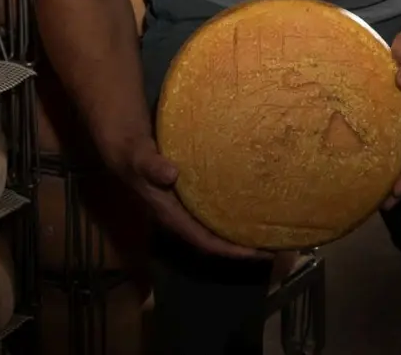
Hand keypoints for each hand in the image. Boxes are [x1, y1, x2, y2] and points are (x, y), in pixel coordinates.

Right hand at [118, 140, 271, 261]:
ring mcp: (187, 206)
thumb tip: (170, 174)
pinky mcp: (193, 192)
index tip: (259, 254)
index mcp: (171, 215)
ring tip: (272, 228)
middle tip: (277, 245)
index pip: (204, 241)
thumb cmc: (132, 154)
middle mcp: (181, 216)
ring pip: (218, 225)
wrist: (123, 145)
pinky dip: (236, 208)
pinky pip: (218, 206)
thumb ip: (150, 165)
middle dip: (244, 246)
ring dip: (242, 230)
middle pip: (216, 240)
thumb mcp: (138, 157)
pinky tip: (256, 201)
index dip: (231, 250)